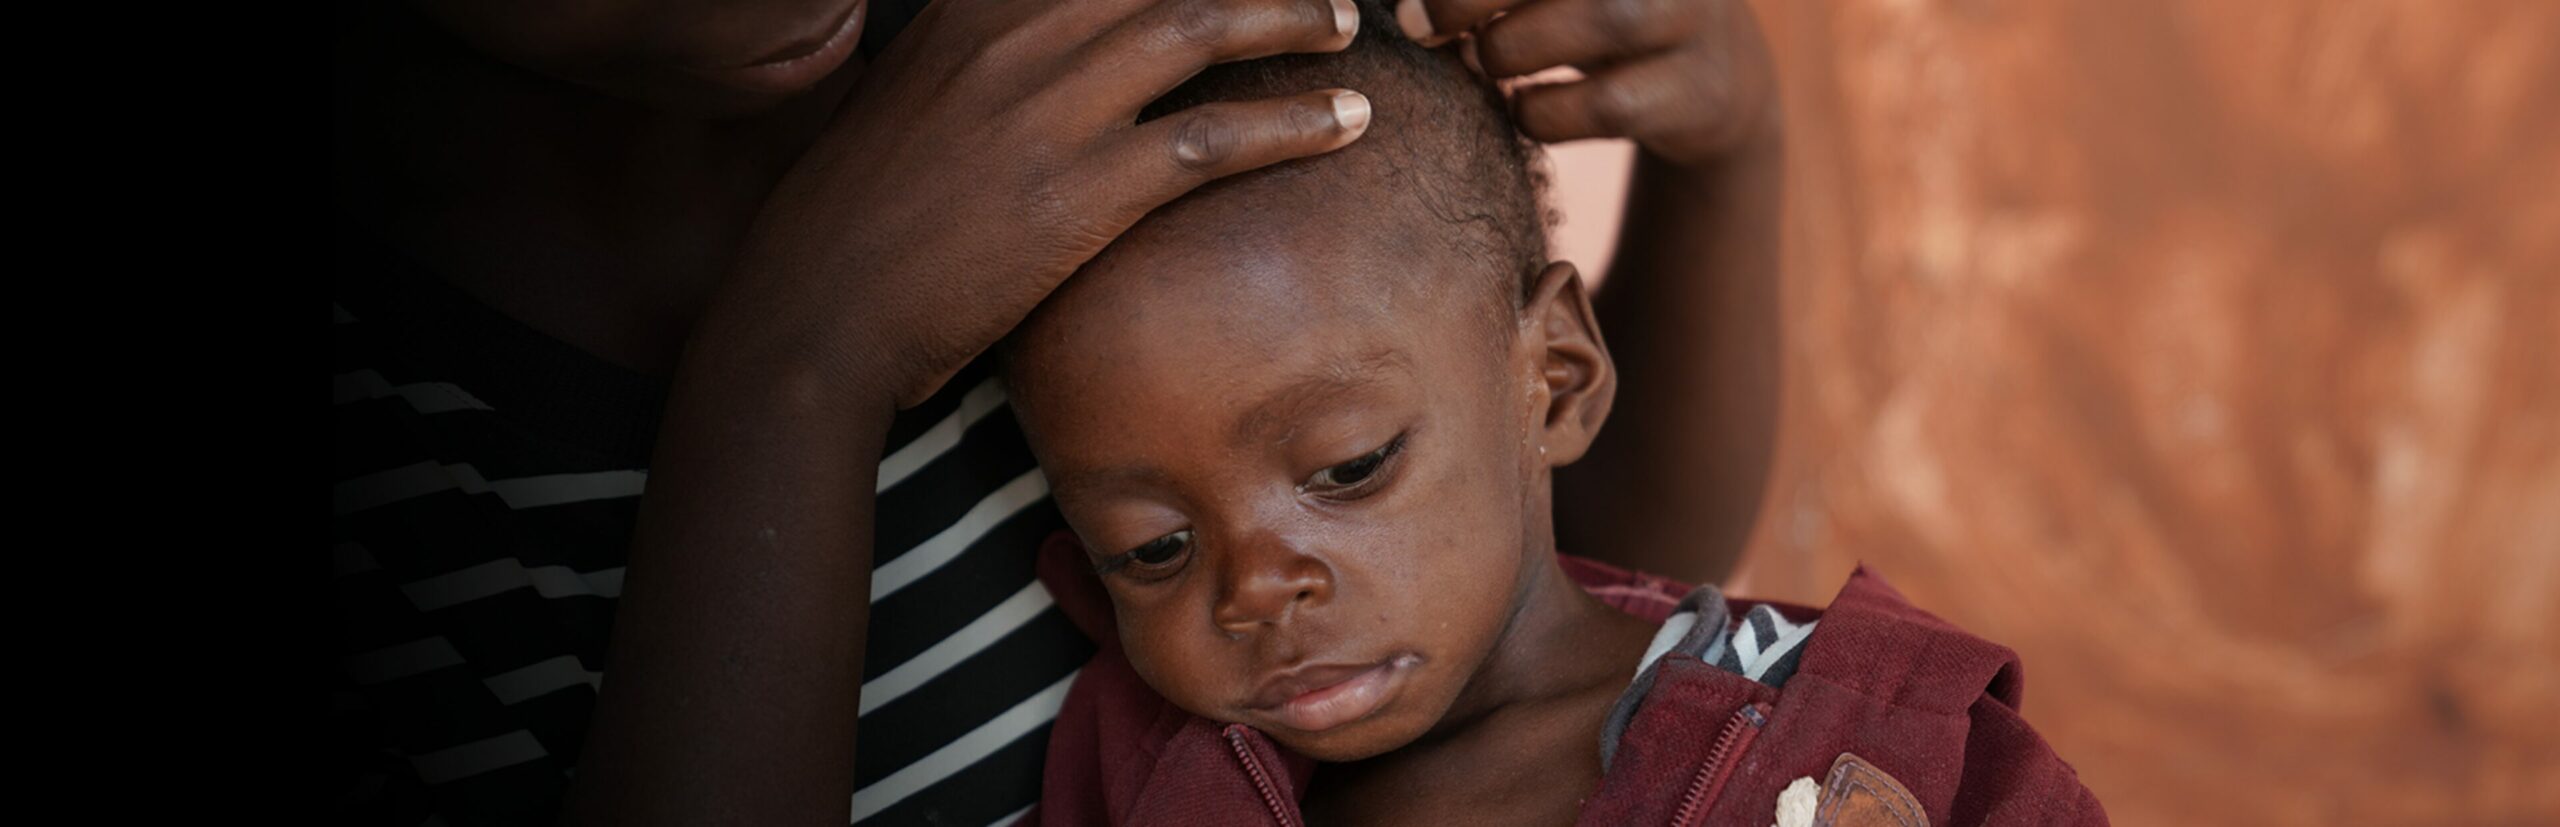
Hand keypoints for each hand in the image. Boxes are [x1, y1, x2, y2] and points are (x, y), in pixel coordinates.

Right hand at [707, 0, 1374, 408]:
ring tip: (1346, 19)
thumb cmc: (864, 221)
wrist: (817, 309)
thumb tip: (1051, 47)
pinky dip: (1295, 121)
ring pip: (1201, 24)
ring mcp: (1049, 102)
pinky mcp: (1081, 186)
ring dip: (1291, 14)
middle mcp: (1014, 30)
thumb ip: (984, 52)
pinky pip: (1215, 137)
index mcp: (974, 4)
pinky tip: (1348, 120)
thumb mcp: (915, 97)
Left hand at [1392, 0, 1773, 165]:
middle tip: (1422, 24)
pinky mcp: (1697, 93)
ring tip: (1483, 61)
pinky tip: (1527, 109)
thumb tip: (1405, 4)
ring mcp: (1693, 17)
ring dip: (1509, 49)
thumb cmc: (1598, 10)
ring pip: (1600, 20)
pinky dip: (1542, 113)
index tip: (1413, 2)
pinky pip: (1606, 105)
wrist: (1713, 83)